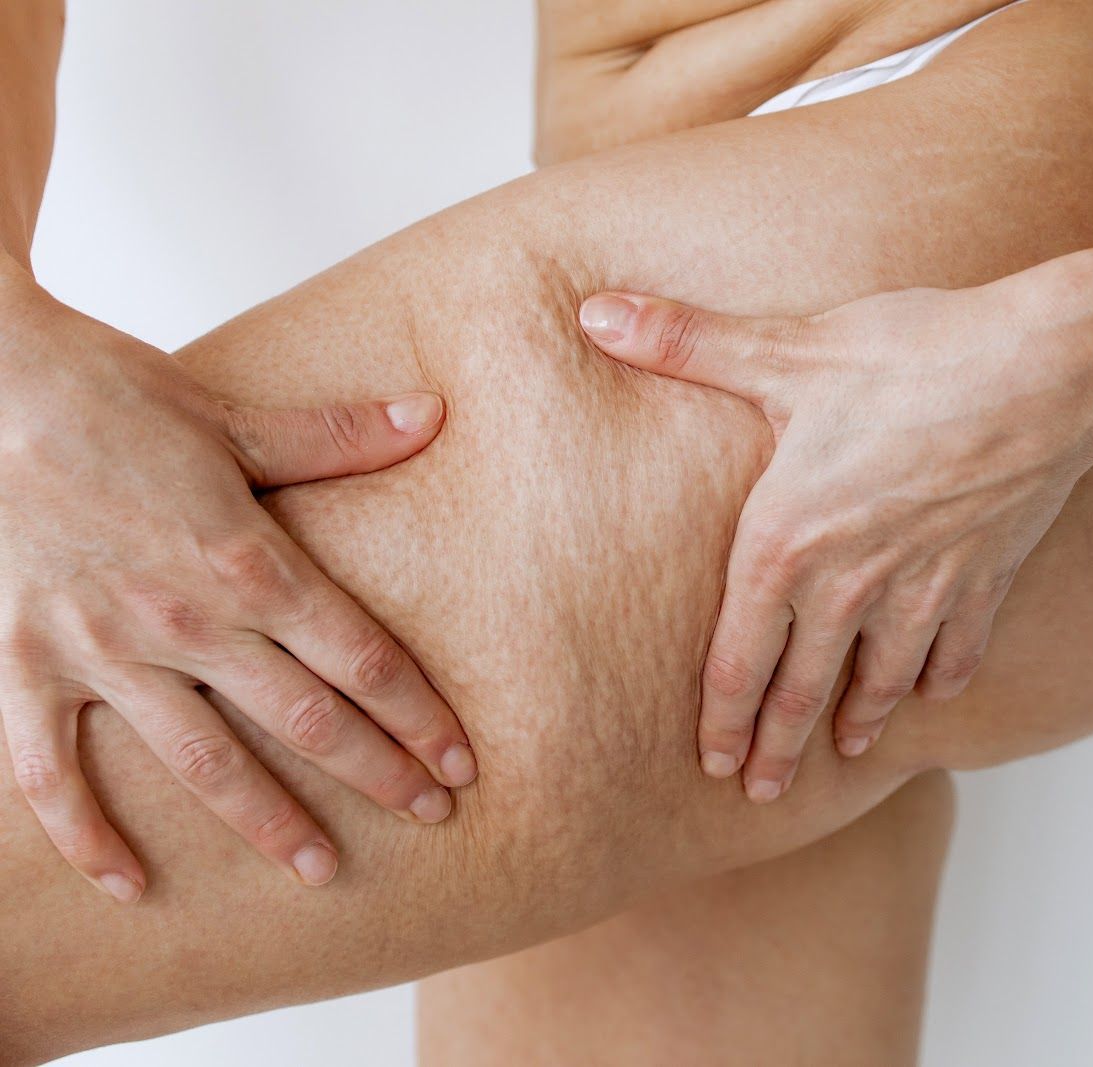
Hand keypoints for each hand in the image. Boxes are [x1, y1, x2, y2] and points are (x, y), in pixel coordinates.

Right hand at [0, 275, 475, 901]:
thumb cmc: (108, 397)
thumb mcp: (233, 417)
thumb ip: (337, 436)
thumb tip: (432, 413)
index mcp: (247, 560)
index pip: (361, 658)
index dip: (419, 716)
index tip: (461, 762)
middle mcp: (185, 619)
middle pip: (305, 720)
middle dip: (376, 774)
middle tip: (430, 818)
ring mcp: (101, 651)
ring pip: (203, 763)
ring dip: (267, 823)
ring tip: (321, 871)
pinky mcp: (23, 666)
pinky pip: (51, 774)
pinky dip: (86, 836)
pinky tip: (130, 885)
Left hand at [578, 265, 1092, 801]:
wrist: (1046, 372)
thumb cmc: (913, 356)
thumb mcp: (790, 350)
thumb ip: (686, 343)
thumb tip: (594, 310)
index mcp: (786, 543)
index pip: (737, 658)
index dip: (722, 718)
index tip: (715, 763)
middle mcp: (849, 585)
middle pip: (803, 690)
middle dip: (779, 747)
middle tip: (764, 793)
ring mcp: (923, 591)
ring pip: (881, 680)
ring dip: (859, 721)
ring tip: (848, 751)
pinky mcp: (984, 580)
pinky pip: (957, 650)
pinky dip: (942, 677)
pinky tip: (934, 691)